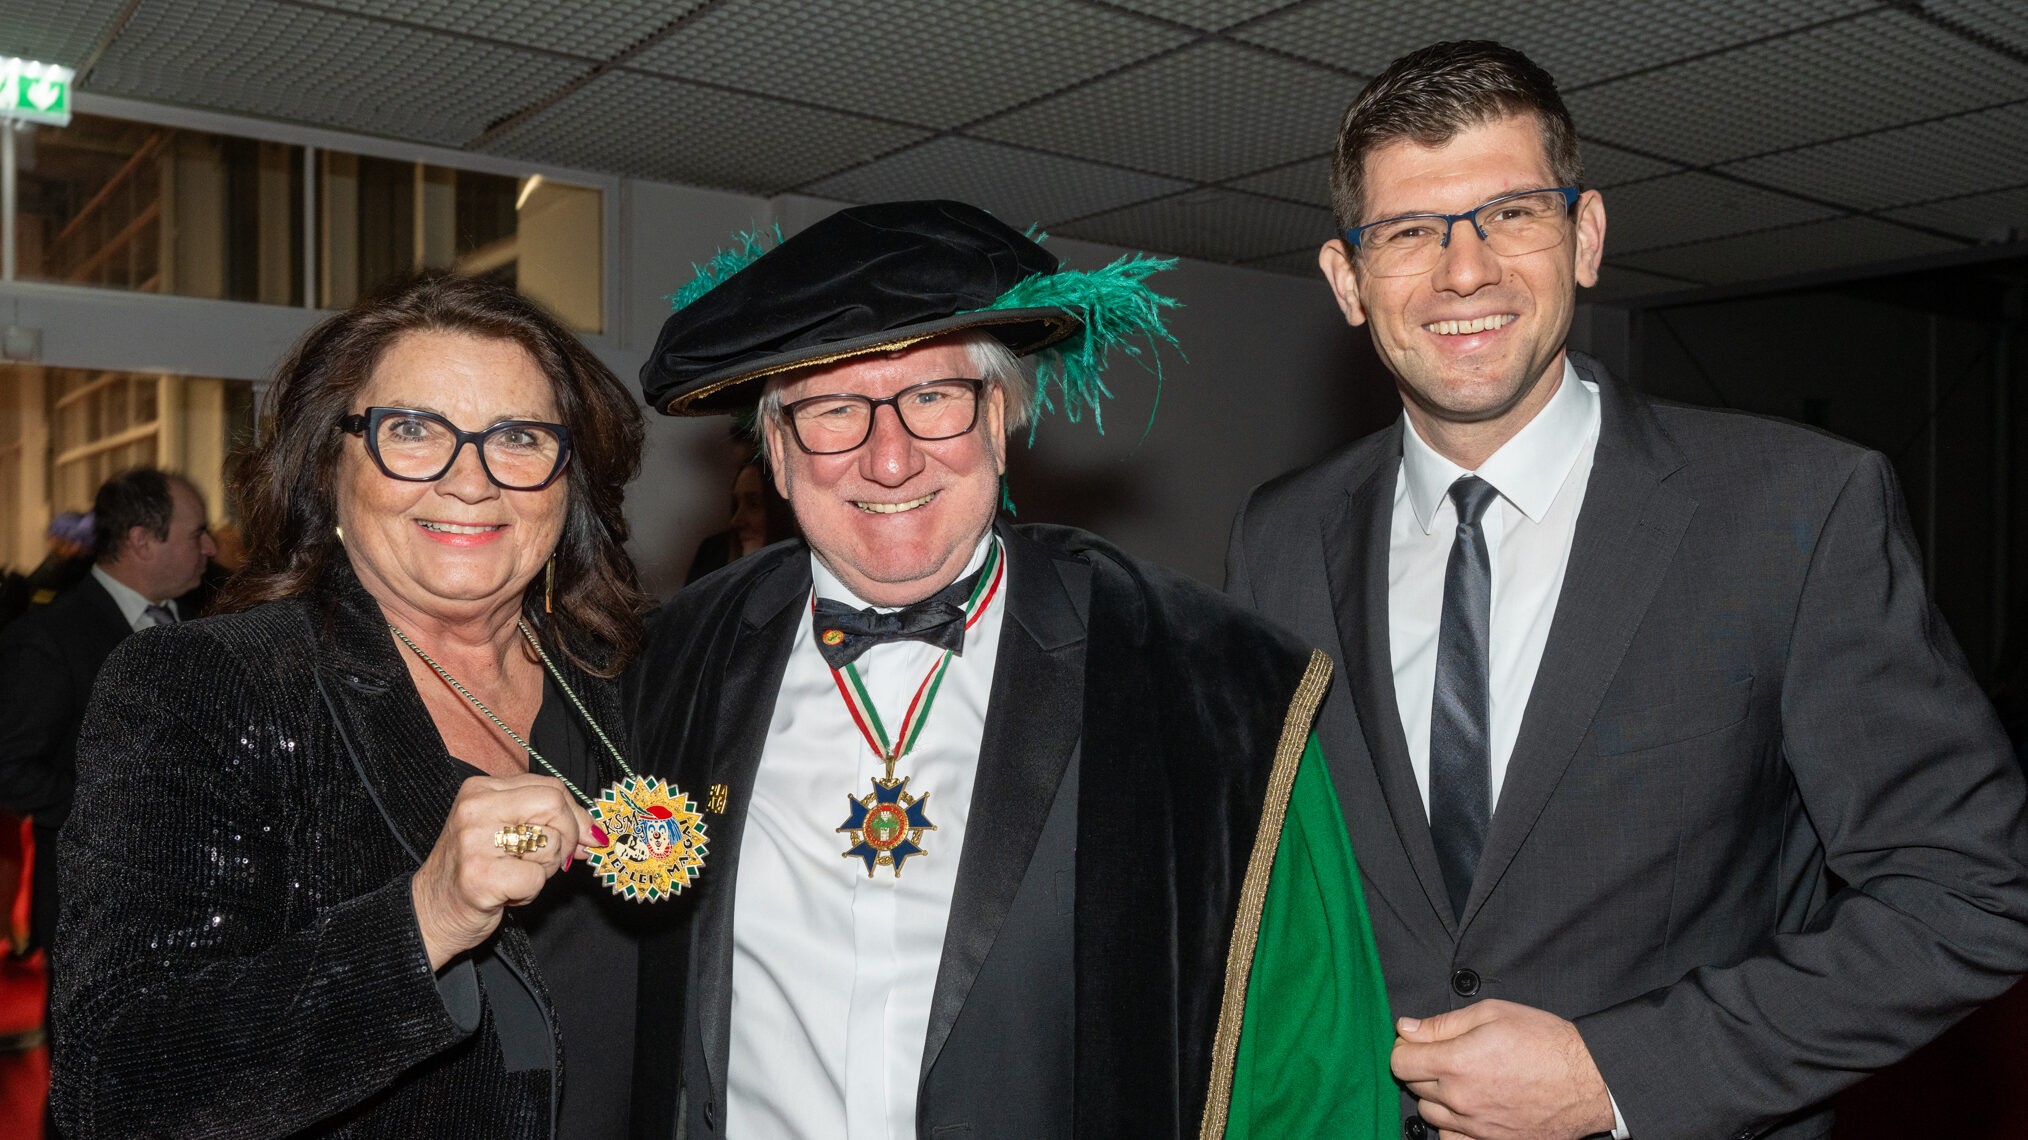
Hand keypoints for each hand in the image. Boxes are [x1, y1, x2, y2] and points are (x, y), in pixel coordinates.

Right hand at [410, 774, 593, 969]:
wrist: (430, 912)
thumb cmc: (474, 871)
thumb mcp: (504, 832)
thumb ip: (545, 821)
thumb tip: (594, 832)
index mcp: (481, 789)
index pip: (551, 788)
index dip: (575, 815)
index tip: (582, 837)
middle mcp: (475, 808)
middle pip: (555, 806)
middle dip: (566, 838)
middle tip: (547, 860)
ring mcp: (475, 841)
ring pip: (550, 843)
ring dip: (544, 869)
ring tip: (515, 876)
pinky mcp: (480, 876)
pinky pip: (536, 878)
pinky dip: (531, 891)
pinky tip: (507, 893)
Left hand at [1390, 999, 1614, 1139]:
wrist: (1589, 1080)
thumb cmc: (1545, 1042)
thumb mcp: (1492, 1013)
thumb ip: (1442, 1023)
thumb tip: (1406, 1028)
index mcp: (1456, 1063)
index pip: (1400, 1062)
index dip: (1405, 1046)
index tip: (1416, 1040)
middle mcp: (1460, 1099)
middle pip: (1413, 1085)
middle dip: (1422, 1066)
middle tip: (1446, 1053)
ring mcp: (1475, 1126)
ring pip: (1430, 1113)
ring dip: (1436, 1095)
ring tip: (1461, 1078)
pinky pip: (1452, 1139)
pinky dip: (1452, 1125)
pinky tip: (1468, 1107)